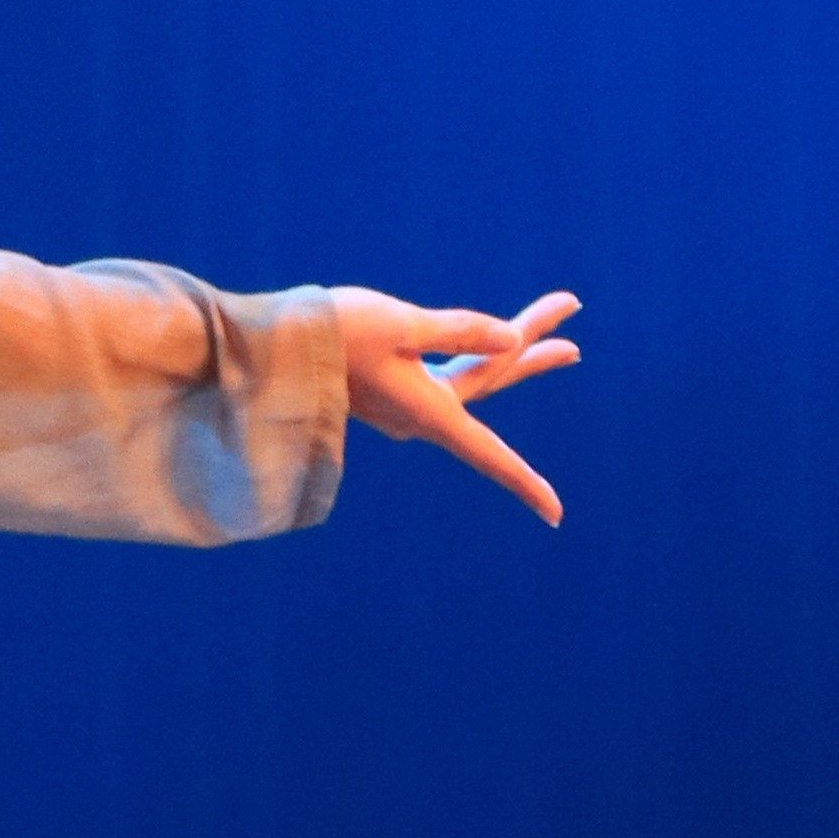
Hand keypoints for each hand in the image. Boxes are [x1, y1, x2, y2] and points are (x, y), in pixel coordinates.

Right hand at [333, 290, 581, 525]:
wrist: (265, 343)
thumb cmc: (330, 334)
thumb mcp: (399, 323)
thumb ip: (458, 329)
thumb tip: (510, 340)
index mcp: (425, 411)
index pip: (488, 453)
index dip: (525, 483)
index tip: (556, 514)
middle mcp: (419, 413)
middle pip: (489, 386)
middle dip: (532, 359)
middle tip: (573, 345)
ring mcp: (403, 401)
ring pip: (470, 377)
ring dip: (508, 352)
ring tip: (548, 337)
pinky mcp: (389, 385)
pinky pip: (444, 370)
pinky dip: (472, 352)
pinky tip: (480, 342)